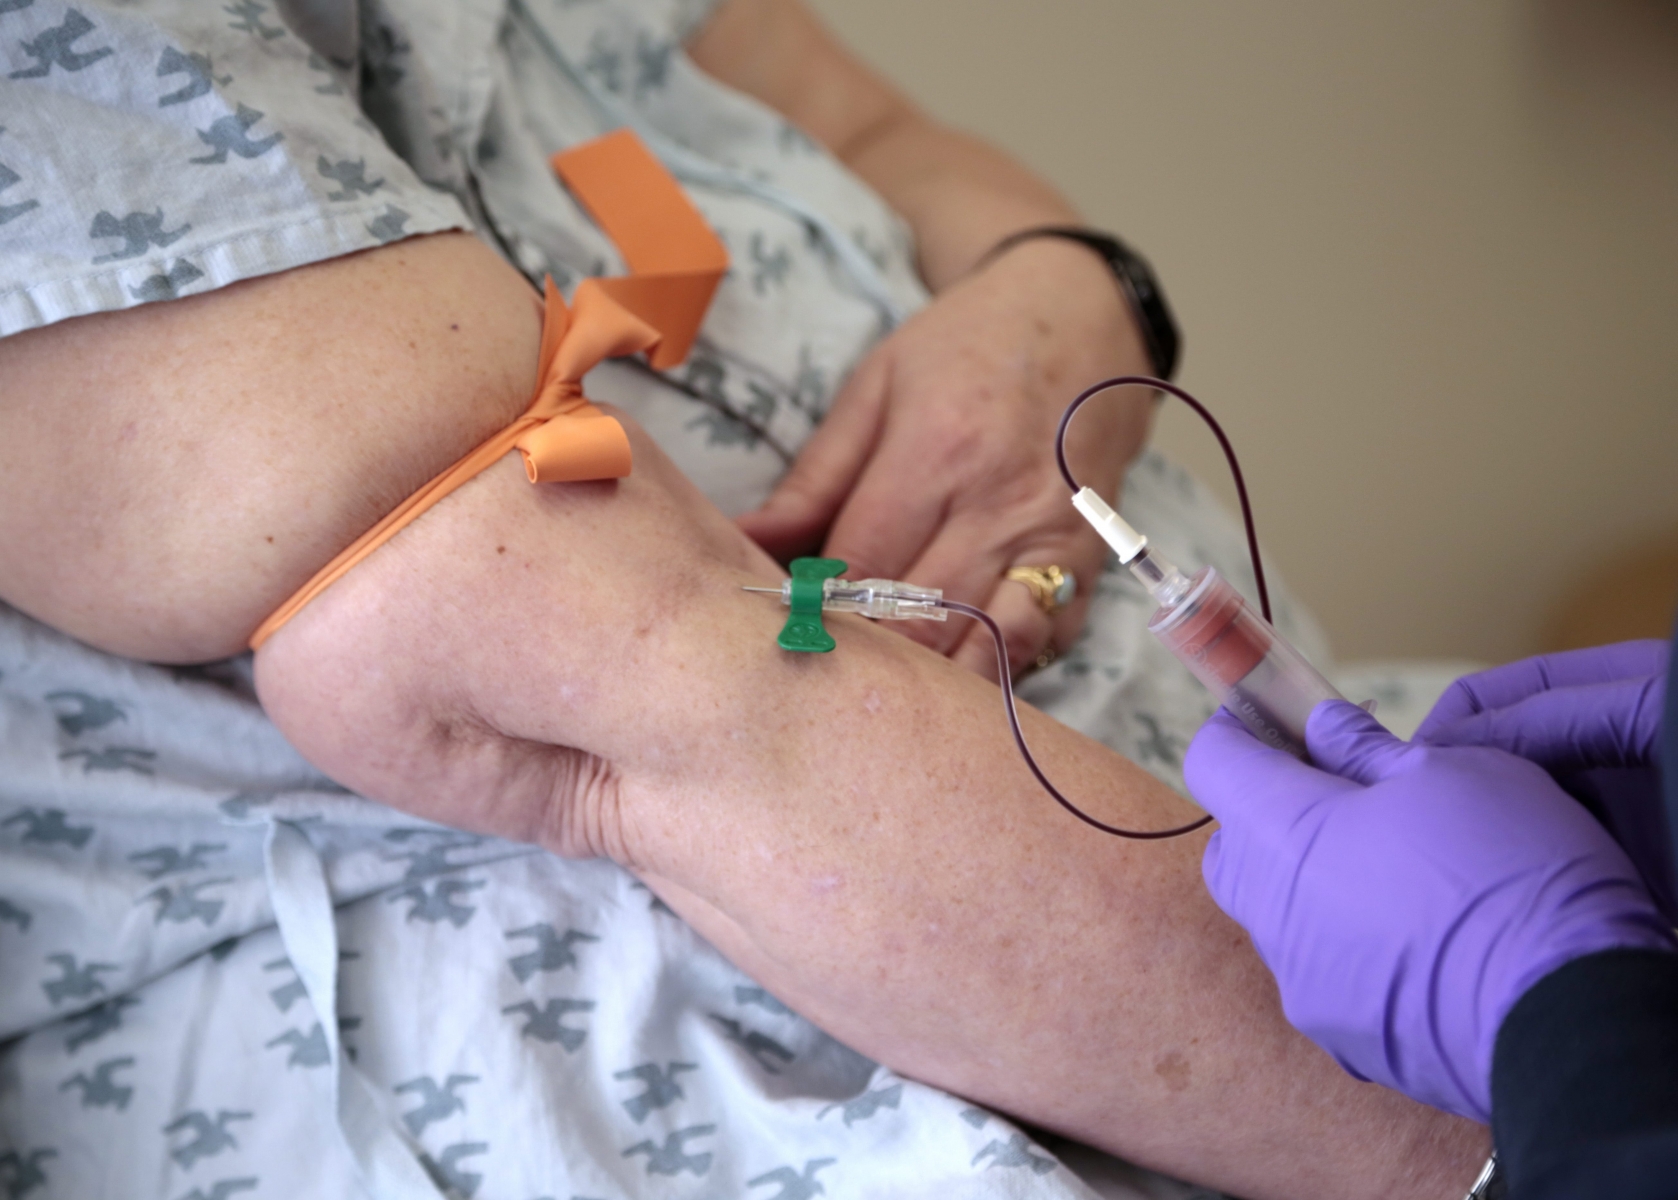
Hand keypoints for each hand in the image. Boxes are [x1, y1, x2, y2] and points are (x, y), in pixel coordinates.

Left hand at [736, 239, 1153, 679]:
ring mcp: (1054, 543)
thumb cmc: (966, 348)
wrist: (1083, 320)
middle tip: (820, 666)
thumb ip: (813, 477)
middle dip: (864, 653)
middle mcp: (1002, 505)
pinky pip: (1038, 648)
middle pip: (919, 620)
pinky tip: (950, 672)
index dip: (815, 608)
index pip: (861, 565)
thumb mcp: (875, 388)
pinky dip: (990, 671)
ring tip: (879, 685)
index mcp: (938, 450)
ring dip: (928, 679)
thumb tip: (745, 540)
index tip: (780, 625)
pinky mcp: (1090, 569)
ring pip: (982, 648)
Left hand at [1184, 700, 1675, 1121]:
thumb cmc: (1510, 874)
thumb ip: (1363, 746)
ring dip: (1318, 878)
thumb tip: (1321, 725)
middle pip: (1237, 842)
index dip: (1239, 730)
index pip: (1213, 762)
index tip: (1275, 715)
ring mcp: (1299, 978)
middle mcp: (1270, 910)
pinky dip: (1354, 943)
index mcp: (1283, 831)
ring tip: (1401, 867)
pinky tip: (1420, 936)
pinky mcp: (1336, 1030)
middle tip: (1350, 792)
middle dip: (1278, 808)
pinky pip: (1324, 968)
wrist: (1570, 1019)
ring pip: (1281, 909)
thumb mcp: (1449, 772)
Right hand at [1414, 641, 1673, 916]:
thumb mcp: (1649, 710)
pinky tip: (1499, 905)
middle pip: (1501, 764)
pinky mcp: (1635, 875)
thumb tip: (1451, 747)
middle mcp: (1604, 752)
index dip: (1446, 726)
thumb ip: (1553, 717)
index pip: (1496, 697)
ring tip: (1448, 872)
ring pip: (1525, 824)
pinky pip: (1565, 878)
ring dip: (1489, 846)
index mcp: (1606, 692)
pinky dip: (1531, 891)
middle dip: (1457, 791)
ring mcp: (1621, 815)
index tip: (1402, 769)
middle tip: (1411, 829)